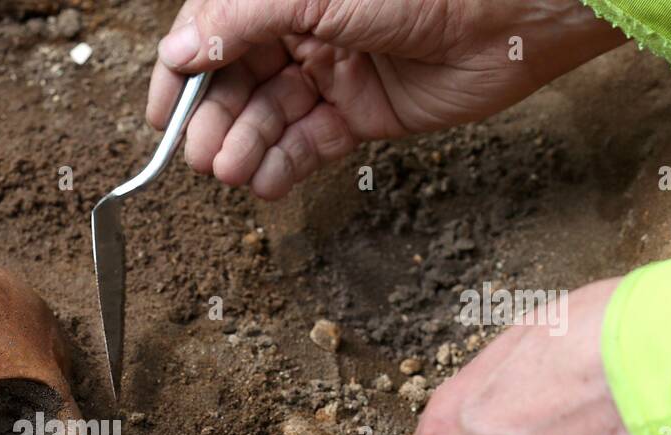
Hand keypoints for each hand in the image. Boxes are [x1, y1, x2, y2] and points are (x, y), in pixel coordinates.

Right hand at [147, 0, 622, 198]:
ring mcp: (331, 71)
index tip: (161, 115)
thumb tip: (177, 50)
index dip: (182, 75)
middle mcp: (302, 28)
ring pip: (269, 116)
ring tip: (232, 172)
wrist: (509, 14)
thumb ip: (240, 21)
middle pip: (237, 82)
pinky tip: (267, 182)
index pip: (212, 33)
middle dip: (215, 121)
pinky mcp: (361, 112)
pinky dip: (285, 164)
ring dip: (246, 146)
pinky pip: (309, 142)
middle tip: (201, 157)